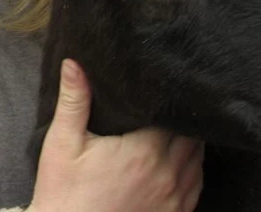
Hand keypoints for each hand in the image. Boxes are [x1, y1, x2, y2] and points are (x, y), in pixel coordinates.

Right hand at [29, 59, 203, 211]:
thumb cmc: (64, 194)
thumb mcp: (63, 144)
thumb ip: (74, 100)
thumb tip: (74, 63)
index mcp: (143, 151)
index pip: (173, 115)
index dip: (169, 99)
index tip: (161, 86)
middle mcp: (167, 175)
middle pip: (192, 135)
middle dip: (182, 119)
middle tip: (168, 103)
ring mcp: (174, 199)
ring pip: (198, 161)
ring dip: (190, 143)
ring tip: (175, 127)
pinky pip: (196, 187)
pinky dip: (192, 170)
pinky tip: (178, 160)